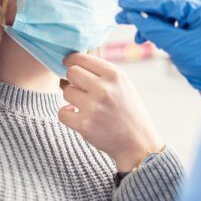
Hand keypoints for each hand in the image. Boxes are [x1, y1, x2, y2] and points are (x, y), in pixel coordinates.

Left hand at [58, 53, 163, 171]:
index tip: (68, 64)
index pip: (80, 58)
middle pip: (71, 72)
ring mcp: (94, 107)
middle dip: (73, 79)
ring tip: (85, 105)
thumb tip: (72, 62)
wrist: (138, 142)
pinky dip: (67, 114)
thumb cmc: (128, 110)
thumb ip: (101, 72)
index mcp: (114, 74)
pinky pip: (62, 112)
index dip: (71, 60)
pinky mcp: (85, 125)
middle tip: (80, 88)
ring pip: (66, 91)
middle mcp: (104, 88)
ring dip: (72, 98)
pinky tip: (77, 115)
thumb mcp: (123, 84)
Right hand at [116, 0, 200, 90]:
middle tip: (121, 17)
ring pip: (166, 14)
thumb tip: (131, 15)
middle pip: (165, 6)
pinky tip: (151, 38)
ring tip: (139, 38)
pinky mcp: (194, 21)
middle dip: (144, 15)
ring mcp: (198, 13)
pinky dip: (159, 29)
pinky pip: (171, 20)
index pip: (166, 1)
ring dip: (150, 25)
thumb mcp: (174, 45)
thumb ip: (152, 28)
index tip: (123, 3)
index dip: (141, 3)